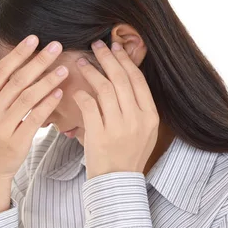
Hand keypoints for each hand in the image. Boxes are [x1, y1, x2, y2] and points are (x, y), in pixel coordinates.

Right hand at [0, 35, 68, 180]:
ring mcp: (2, 126)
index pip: (1, 70)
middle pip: (17, 81)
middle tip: (57, 46)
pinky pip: (34, 118)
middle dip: (38, 61)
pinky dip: (47, 104)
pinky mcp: (16, 141)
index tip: (35, 38)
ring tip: (64, 69)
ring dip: (47, 81)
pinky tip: (59, 93)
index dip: (18, 53)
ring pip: (28, 98)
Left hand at [72, 40, 159, 179]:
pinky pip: (89, 106)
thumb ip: (138, 105)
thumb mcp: (144, 130)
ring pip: (104, 89)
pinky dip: (82, 94)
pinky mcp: (100, 135)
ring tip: (82, 62)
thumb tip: (125, 74)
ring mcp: (119, 127)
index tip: (115, 46)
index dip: (125, 60)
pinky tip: (77, 90)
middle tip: (97, 45)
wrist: (117, 182)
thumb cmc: (128, 154)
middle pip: (121, 79)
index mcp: (150, 115)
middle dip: (108, 58)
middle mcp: (137, 119)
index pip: (137, 79)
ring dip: (92, 72)